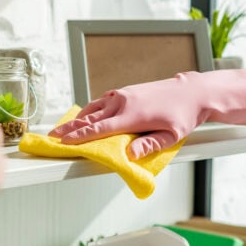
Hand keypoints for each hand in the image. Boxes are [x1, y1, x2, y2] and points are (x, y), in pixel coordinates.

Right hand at [49, 69, 245, 158]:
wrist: (192, 91)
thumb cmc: (183, 115)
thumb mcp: (171, 135)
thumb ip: (149, 145)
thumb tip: (130, 154)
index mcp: (131, 115)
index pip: (99, 129)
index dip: (80, 137)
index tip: (64, 142)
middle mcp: (122, 102)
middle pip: (90, 118)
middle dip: (70, 128)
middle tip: (53, 136)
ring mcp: (122, 94)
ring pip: (93, 107)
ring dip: (77, 118)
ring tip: (63, 128)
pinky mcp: (125, 90)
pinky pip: (101, 101)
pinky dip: (90, 109)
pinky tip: (85, 115)